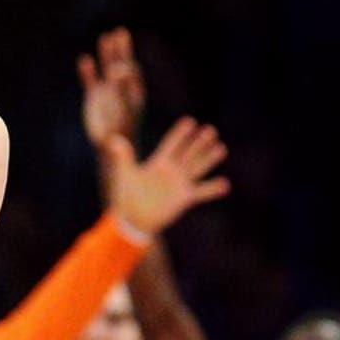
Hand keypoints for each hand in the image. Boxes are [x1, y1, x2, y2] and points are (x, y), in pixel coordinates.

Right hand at [77, 27, 144, 149]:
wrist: (113, 148)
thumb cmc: (122, 136)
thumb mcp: (123, 116)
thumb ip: (121, 94)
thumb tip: (119, 76)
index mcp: (133, 95)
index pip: (131, 74)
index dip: (127, 63)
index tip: (122, 59)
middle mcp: (121, 91)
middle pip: (121, 66)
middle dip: (120, 51)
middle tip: (120, 33)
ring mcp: (107, 93)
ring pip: (106, 70)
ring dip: (106, 54)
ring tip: (106, 37)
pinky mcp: (94, 98)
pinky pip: (90, 81)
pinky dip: (88, 71)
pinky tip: (84, 60)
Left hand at [105, 117, 229, 233]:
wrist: (133, 218)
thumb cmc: (127, 195)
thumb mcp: (126, 173)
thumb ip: (123, 156)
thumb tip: (113, 138)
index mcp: (158, 163)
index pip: (171, 144)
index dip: (180, 134)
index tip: (190, 121)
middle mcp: (171, 171)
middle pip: (188, 153)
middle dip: (199, 142)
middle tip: (211, 129)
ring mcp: (179, 184)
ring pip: (197, 168)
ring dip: (209, 159)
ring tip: (221, 148)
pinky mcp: (184, 199)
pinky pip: (201, 192)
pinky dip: (212, 189)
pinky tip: (225, 184)